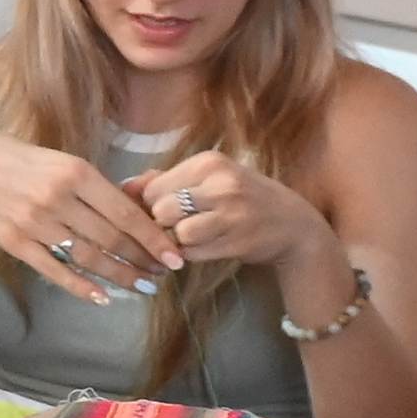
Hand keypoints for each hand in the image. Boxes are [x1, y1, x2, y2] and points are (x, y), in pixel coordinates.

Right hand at [0, 130, 175, 306]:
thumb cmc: (20, 159)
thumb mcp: (62, 160)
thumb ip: (96, 186)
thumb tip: (137, 210)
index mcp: (75, 172)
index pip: (124, 213)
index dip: (153, 238)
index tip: (174, 256)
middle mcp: (57, 198)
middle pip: (110, 238)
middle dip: (142, 260)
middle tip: (161, 274)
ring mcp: (35, 223)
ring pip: (88, 257)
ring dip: (119, 275)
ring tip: (140, 286)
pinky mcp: (16, 243)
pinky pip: (55, 270)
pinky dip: (81, 287)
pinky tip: (102, 296)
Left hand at [131, 151, 336, 280]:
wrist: (293, 225)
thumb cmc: (242, 200)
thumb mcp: (208, 180)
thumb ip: (165, 181)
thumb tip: (123, 186)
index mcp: (209, 162)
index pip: (153, 188)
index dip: (148, 206)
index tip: (159, 213)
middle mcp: (220, 183)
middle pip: (161, 211)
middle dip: (161, 225)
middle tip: (175, 228)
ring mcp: (231, 213)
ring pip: (177, 234)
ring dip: (177, 242)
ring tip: (191, 238)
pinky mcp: (237, 240)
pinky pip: (194, 253)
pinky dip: (192, 255)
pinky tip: (204, 248)